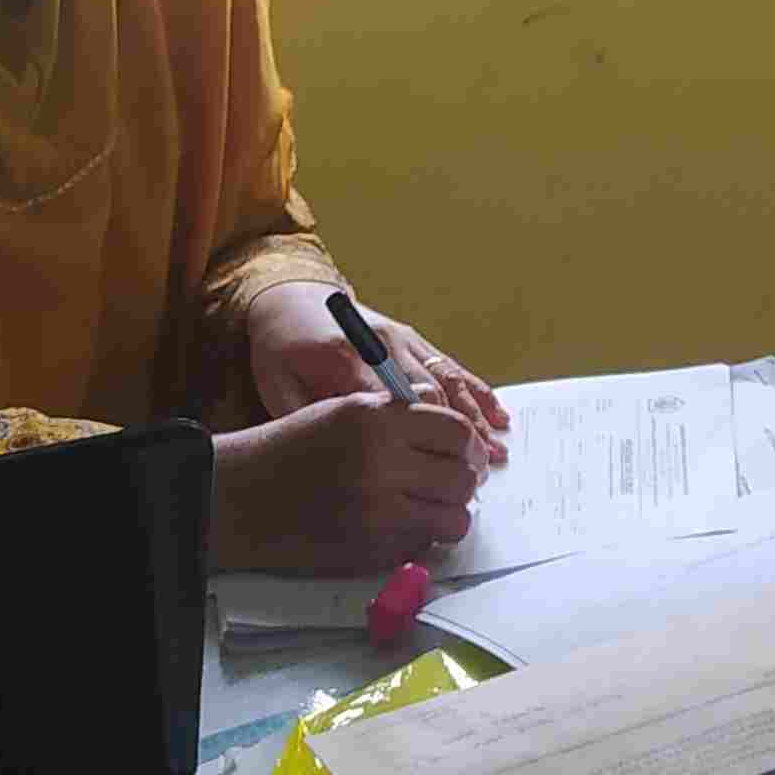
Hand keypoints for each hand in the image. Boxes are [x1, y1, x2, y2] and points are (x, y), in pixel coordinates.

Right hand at [209, 392, 486, 574]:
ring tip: (426, 508)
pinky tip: (395, 526)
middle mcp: (382, 464)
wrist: (241, 496)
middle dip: (462, 482)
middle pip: (461, 478)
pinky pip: (422, 547)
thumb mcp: (346, 411)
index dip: (468, 445)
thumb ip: (401, 415)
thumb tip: (451, 421)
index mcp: (378, 420)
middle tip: (448, 483)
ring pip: (453, 520)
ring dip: (447, 516)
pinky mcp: (369, 551)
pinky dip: (418, 540)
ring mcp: (378, 512)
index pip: (456, 431)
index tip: (465, 453)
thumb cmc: (292, 449)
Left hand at [246, 280, 511, 467]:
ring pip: (450, 380)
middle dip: (459, 437)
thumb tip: (347, 456)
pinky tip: (497, 414)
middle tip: (477, 476)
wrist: (288, 296)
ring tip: (496, 452)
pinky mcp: (413, 337)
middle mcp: (385, 346)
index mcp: (349, 359)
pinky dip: (477, 391)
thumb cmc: (279, 349)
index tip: (439, 478)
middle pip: (432, 395)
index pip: (395, 406)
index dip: (422, 443)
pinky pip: (451, 365)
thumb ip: (310, 417)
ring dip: (475, 418)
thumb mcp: (277, 386)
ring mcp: (404, 339)